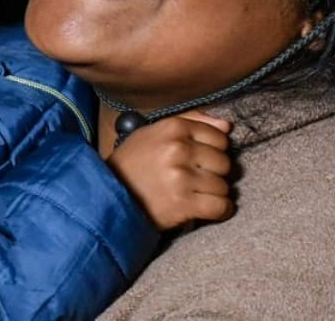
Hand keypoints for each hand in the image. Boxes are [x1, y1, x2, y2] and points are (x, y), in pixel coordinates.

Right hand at [106, 112, 232, 230]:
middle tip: (198, 180)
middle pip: (224, 163)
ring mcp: (181, 177)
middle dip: (214, 173)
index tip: (201, 160)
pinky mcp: (183, 204)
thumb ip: (191, 123)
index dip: (213, 151)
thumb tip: (227, 127)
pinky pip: (221, 206)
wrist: (107, 194)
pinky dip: (219, 211)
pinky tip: (207, 209)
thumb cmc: (132, 163)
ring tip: (197, 195)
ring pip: (223, 186)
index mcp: (174, 128)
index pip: (220, 138)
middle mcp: (179, 149)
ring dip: (214, 194)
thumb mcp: (153, 133)